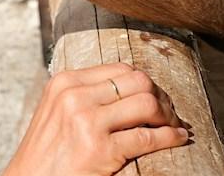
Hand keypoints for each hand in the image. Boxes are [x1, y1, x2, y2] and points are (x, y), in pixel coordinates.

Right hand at [2, 62, 189, 175]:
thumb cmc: (46, 155)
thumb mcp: (58, 112)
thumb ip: (86, 96)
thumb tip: (133, 88)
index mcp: (65, 82)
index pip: (120, 69)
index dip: (145, 84)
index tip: (155, 98)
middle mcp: (75, 96)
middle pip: (138, 81)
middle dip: (160, 97)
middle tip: (169, 114)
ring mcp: (87, 122)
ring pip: (147, 104)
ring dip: (168, 116)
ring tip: (173, 127)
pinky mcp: (100, 150)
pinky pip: (149, 137)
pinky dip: (170, 137)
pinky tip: (178, 139)